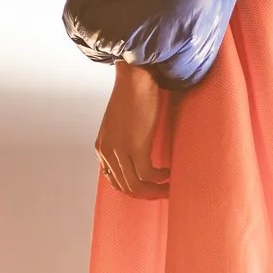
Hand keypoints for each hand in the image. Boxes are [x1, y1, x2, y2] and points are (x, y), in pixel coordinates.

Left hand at [94, 62, 176, 198]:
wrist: (135, 78)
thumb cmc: (132, 97)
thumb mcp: (121, 125)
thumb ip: (124, 142)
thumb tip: (138, 158)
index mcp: (102, 147)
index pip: (114, 180)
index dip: (133, 188)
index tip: (150, 188)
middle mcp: (106, 152)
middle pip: (125, 187)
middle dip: (146, 194)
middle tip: (164, 192)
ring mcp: (119, 150)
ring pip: (136, 185)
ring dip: (155, 191)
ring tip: (169, 186)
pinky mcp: (135, 146)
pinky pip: (148, 174)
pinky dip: (161, 179)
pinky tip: (170, 173)